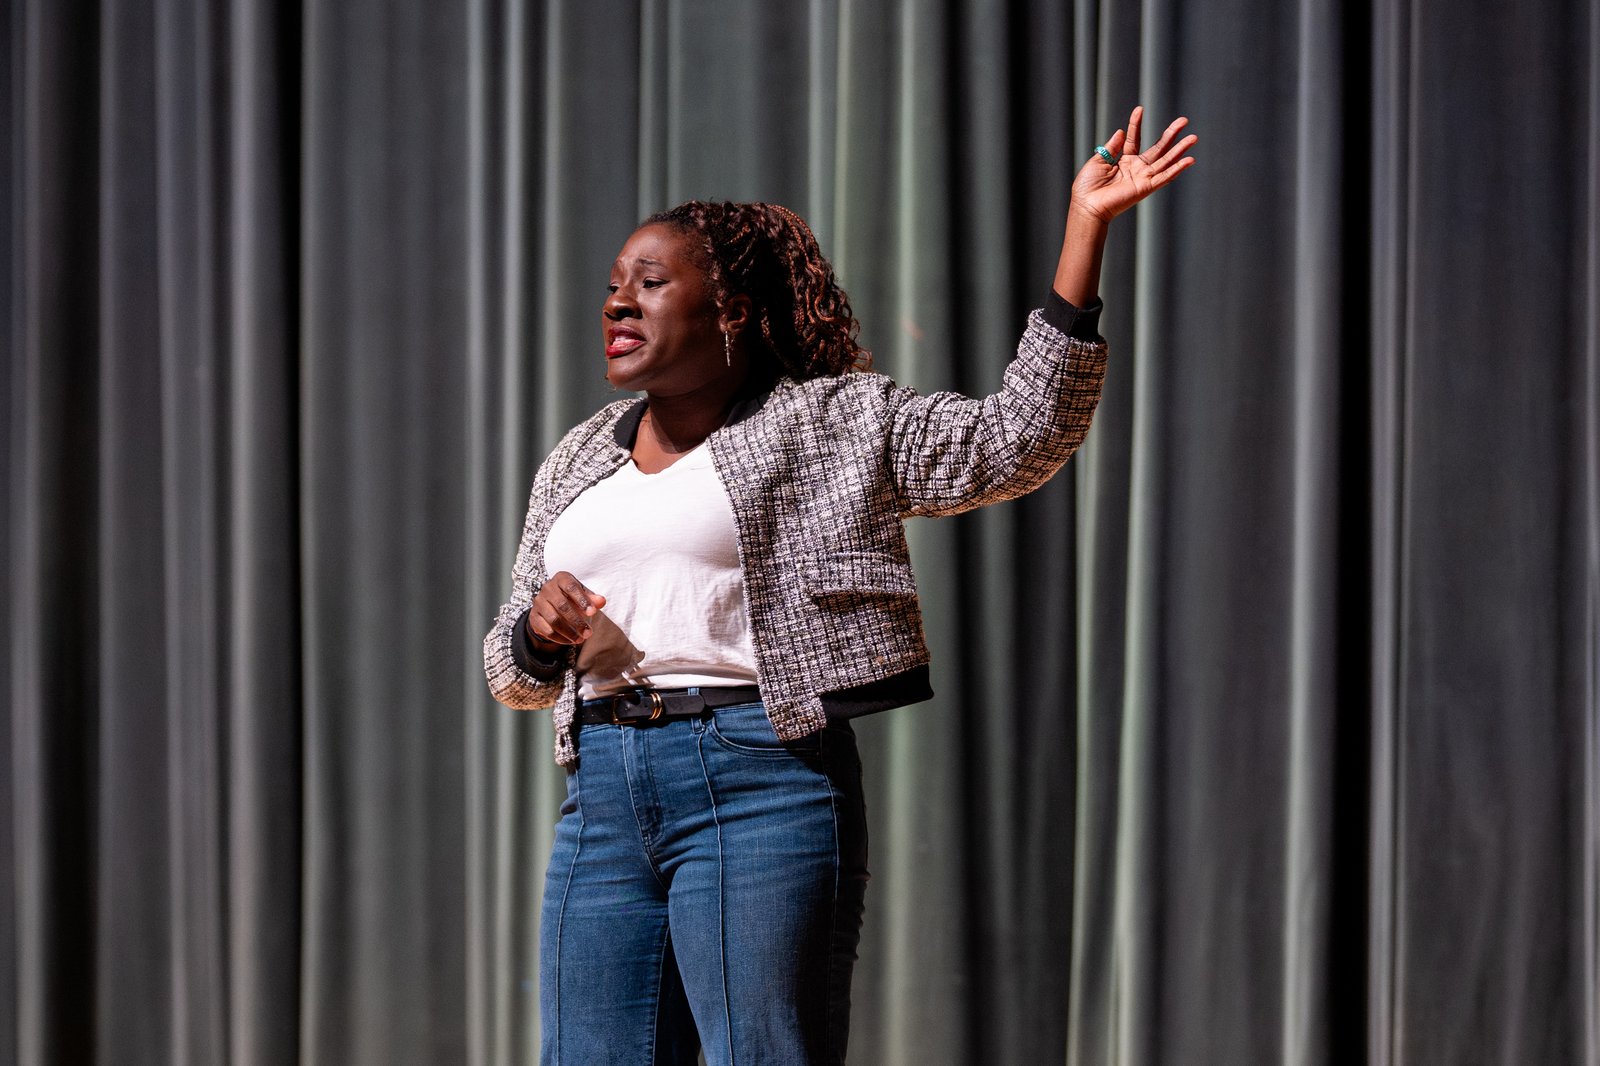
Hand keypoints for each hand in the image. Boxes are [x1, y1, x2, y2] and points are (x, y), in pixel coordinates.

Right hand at [526, 572, 606, 648]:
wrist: (551, 604)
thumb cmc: (572, 597)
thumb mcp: (583, 595)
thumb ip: (592, 598)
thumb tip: (601, 602)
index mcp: (561, 578)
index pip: (571, 587)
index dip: (582, 600)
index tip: (593, 613)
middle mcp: (547, 588)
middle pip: (562, 606)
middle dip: (577, 621)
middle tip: (589, 633)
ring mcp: (539, 603)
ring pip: (553, 620)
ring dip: (569, 632)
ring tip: (581, 639)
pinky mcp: (534, 617)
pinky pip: (547, 630)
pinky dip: (560, 638)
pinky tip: (570, 641)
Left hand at [1071, 106, 1197, 223]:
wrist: (1087, 206)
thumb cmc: (1087, 187)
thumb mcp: (1098, 161)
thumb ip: (1112, 147)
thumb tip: (1121, 131)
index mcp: (1124, 161)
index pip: (1134, 139)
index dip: (1136, 124)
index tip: (1139, 109)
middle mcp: (1136, 169)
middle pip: (1158, 148)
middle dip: (1171, 134)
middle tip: (1184, 120)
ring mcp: (1143, 178)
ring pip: (1166, 161)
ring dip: (1180, 149)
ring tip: (1194, 137)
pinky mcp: (1146, 187)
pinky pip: (1165, 177)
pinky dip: (1177, 168)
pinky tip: (1189, 160)